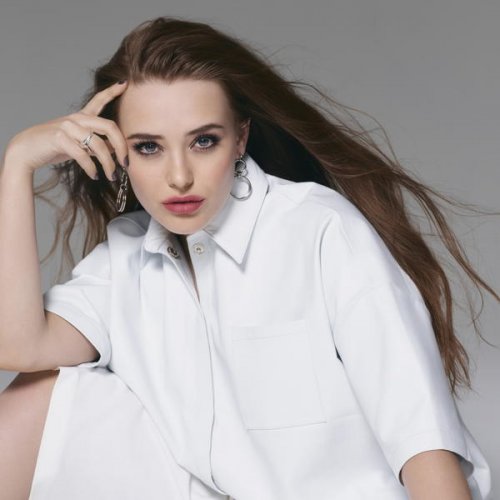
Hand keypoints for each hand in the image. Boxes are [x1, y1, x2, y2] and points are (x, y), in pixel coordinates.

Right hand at [4, 81, 128, 180]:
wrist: (27, 150)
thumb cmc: (55, 147)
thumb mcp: (79, 144)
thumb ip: (96, 144)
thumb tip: (115, 149)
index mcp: (82, 117)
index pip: (98, 100)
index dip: (112, 91)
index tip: (125, 83)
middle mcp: (76, 119)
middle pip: (109, 127)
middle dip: (122, 147)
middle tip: (126, 163)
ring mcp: (68, 127)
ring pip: (98, 145)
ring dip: (108, 164)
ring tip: (111, 176)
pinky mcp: (59, 138)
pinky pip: (83, 155)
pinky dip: (91, 168)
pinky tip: (95, 175)